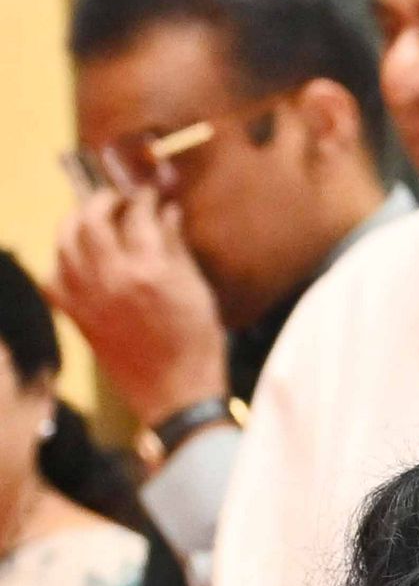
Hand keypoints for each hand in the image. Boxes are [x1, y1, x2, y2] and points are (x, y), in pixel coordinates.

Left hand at [49, 186, 227, 426]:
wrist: (174, 392)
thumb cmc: (198, 344)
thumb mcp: (197, 292)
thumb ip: (177, 249)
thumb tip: (167, 214)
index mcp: (150, 271)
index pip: (139, 217)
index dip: (144, 199)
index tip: (150, 193)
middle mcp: (112, 278)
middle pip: (92, 220)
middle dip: (103, 201)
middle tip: (116, 198)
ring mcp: (87, 296)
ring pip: (65, 242)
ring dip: (75, 222)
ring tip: (90, 218)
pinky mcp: (74, 314)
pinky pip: (52, 276)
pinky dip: (60, 260)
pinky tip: (75, 257)